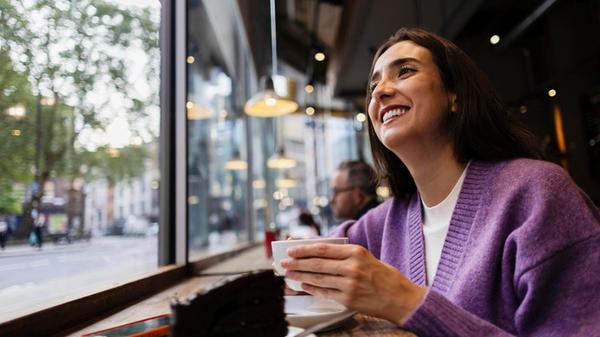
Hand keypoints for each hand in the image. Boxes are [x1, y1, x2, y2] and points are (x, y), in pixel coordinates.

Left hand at [281, 243, 425, 324]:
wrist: (400, 298)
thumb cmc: (383, 276)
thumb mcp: (366, 257)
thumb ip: (344, 255)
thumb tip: (317, 254)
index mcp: (356, 252)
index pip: (323, 248)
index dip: (304, 249)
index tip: (291, 250)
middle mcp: (352, 267)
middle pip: (317, 263)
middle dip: (297, 263)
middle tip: (284, 263)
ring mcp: (349, 284)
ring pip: (318, 278)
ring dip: (300, 276)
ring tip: (289, 274)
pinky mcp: (348, 299)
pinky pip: (324, 292)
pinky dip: (311, 288)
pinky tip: (303, 285)